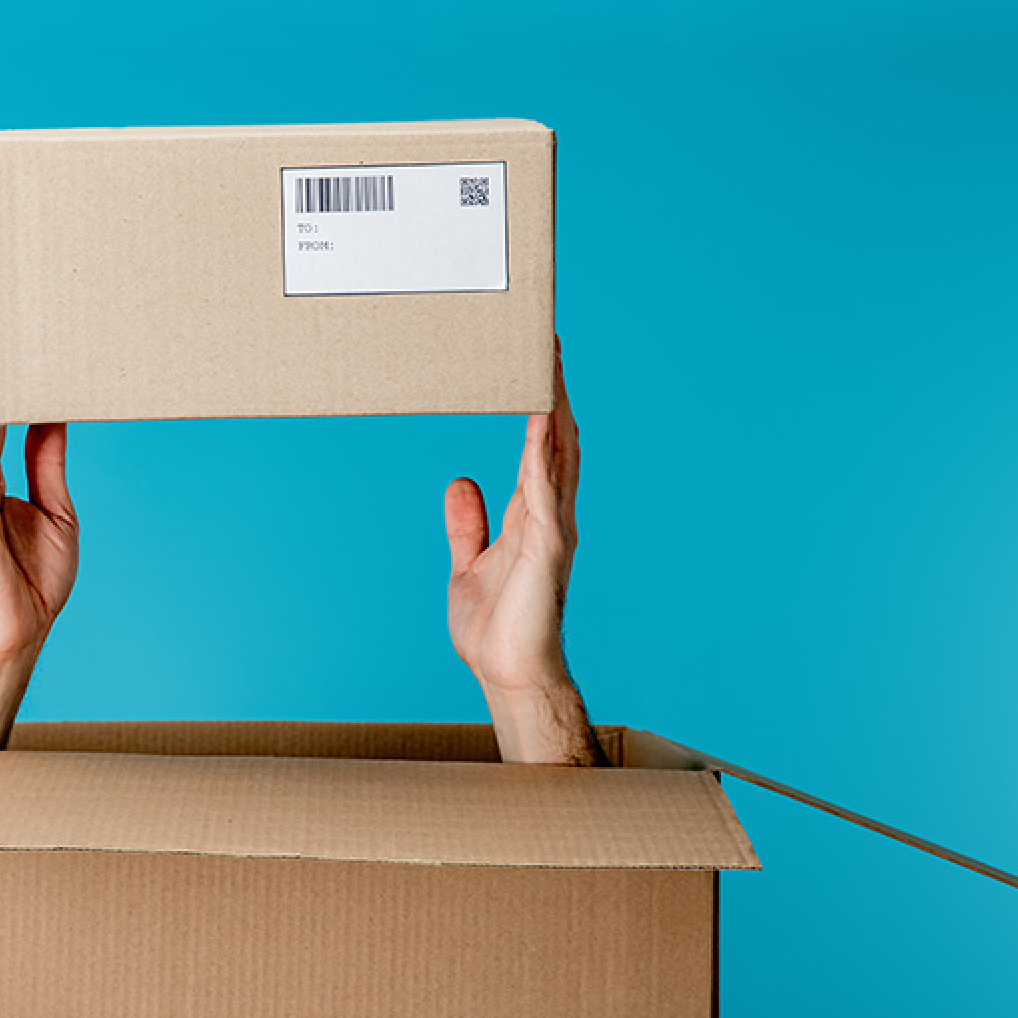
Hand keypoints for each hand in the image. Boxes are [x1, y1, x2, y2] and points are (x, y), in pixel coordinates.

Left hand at [445, 338, 599, 763]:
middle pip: (556, 440)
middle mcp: (550, 514)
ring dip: (554, 407)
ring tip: (550, 364)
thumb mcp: (469, 563)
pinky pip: (545, 487)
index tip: (540, 367)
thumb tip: (461, 481)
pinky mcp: (547, 545)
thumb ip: (468, 523)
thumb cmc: (496, 629)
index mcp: (532, 516)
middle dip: (555, 392)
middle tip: (549, 345)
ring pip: (557, 453)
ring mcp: (553, 528)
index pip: (540, 449)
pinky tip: (542, 420)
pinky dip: (543, 451)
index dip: (542, 407)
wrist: (508, 673)